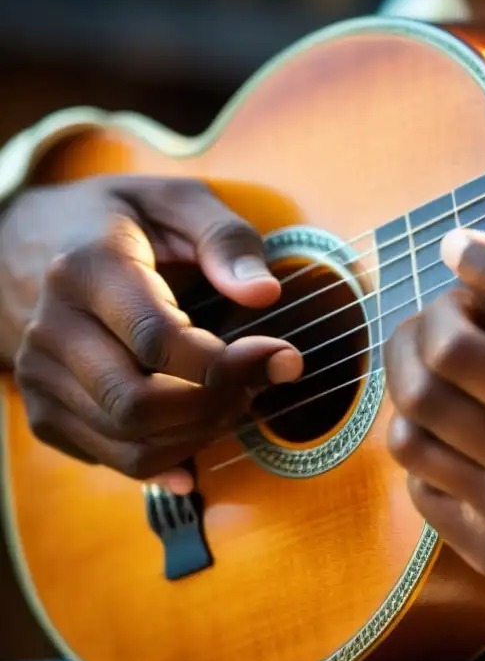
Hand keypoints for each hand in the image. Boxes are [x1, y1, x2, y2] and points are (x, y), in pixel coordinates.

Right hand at [0, 175, 302, 492]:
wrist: (28, 242)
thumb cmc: (121, 219)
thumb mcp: (177, 200)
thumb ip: (225, 238)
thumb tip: (264, 293)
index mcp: (87, 268)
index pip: (156, 340)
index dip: (227, 362)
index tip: (280, 356)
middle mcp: (53, 329)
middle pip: (139, 404)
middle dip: (216, 405)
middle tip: (256, 381)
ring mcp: (41, 377)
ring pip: (131, 443)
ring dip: (202, 433)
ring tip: (235, 397)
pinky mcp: (46, 413)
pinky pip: (117, 460)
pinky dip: (174, 457)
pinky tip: (204, 428)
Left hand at [383, 230, 484, 579]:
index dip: (484, 259)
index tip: (456, 246)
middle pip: (451, 357)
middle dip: (432, 317)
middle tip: (447, 313)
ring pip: (414, 418)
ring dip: (409, 374)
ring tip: (434, 363)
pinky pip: (415, 476)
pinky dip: (424, 439)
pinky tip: (454, 429)